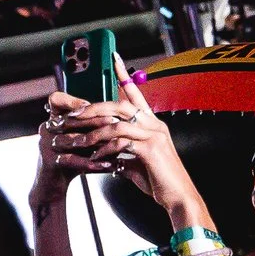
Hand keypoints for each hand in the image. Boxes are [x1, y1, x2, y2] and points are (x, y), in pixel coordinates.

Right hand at [41, 90, 131, 186]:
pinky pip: (73, 160)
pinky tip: (107, 165)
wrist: (52, 186)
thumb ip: (91, 128)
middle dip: (95, 121)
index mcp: (53, 120)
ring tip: (115, 143)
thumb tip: (119, 118)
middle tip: (115, 122)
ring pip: (73, 139)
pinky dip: (91, 163)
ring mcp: (45, 145)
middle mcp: (46, 130)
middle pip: (71, 120)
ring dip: (96, 142)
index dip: (72, 100)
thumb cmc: (70, 159)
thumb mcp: (79, 140)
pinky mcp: (49, 162)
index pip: (56, 100)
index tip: (90, 104)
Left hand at [78, 78, 197, 212]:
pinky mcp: (150, 149)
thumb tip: (107, 154)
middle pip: (120, 104)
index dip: (124, 75)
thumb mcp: (139, 162)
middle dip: (94, 108)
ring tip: (78, 141)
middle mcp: (154, 124)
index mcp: (153, 123)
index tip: (114, 58)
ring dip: (94, 133)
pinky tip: (95, 158)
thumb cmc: (160, 181)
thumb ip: (124, 153)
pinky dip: (105, 150)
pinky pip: (121, 143)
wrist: (179, 197)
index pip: (136, 93)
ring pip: (117, 124)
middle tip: (75, 114)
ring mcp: (154, 135)